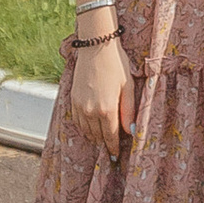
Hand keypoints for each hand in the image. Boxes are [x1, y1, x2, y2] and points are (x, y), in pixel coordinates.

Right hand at [67, 31, 133, 154]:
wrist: (96, 46)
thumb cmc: (116, 64)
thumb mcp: (128, 87)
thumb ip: (128, 111)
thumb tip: (130, 132)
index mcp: (107, 109)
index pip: (110, 137)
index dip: (113, 148)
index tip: (116, 155)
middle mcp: (91, 111)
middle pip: (97, 136)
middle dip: (105, 142)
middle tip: (111, 146)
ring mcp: (80, 106)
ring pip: (86, 130)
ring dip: (94, 136)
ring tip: (102, 137)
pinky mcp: (73, 99)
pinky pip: (78, 121)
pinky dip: (84, 127)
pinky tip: (91, 125)